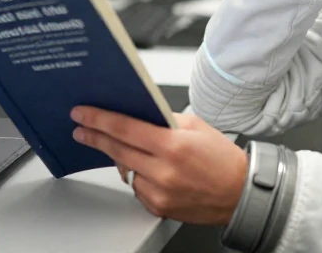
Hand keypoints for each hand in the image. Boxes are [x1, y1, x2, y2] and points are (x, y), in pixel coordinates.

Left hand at [71, 107, 247, 225]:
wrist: (240, 194)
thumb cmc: (221, 158)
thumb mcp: (196, 126)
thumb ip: (164, 120)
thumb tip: (136, 114)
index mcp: (173, 145)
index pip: (125, 129)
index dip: (99, 120)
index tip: (82, 114)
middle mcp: (164, 171)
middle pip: (117, 150)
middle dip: (95, 137)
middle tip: (81, 129)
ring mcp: (160, 193)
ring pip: (126, 171)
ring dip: (122, 159)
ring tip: (132, 151)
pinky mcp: (159, 207)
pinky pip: (137, 188)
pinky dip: (139, 177)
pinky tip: (153, 171)